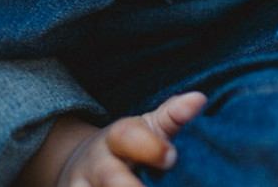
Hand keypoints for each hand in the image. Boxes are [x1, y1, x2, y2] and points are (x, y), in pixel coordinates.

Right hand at [56, 92, 207, 186]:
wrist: (78, 169)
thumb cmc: (128, 149)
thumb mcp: (146, 130)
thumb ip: (172, 117)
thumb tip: (199, 99)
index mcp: (113, 140)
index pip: (126, 137)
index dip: (149, 147)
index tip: (172, 157)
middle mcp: (93, 167)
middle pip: (111, 179)